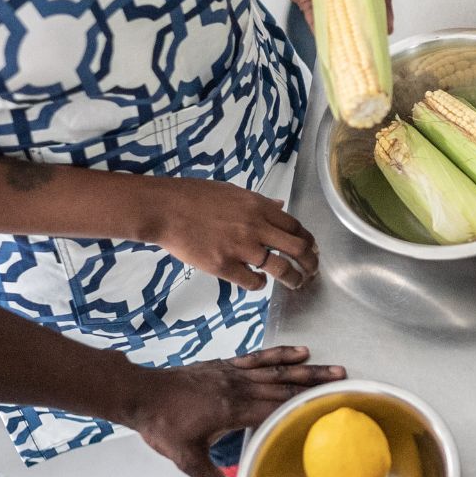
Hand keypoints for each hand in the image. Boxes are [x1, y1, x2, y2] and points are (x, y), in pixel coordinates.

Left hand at [131, 346, 346, 476]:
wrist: (140, 394)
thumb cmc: (163, 425)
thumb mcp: (187, 460)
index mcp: (232, 409)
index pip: (276, 408)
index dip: (304, 407)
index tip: (330, 407)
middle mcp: (237, 387)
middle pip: (284, 385)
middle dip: (316, 385)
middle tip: (345, 382)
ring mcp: (232, 373)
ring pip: (276, 369)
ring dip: (306, 369)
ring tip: (332, 368)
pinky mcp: (225, 365)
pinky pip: (258, 357)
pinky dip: (280, 354)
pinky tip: (298, 351)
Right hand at [149, 178, 318, 290]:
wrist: (164, 208)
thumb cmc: (193, 196)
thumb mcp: (233, 192)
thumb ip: (259, 202)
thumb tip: (280, 206)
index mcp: (258, 207)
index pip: (296, 226)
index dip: (308, 241)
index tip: (311, 250)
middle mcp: (255, 227)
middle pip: (298, 249)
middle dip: (310, 263)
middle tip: (311, 272)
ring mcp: (241, 247)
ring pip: (281, 269)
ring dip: (293, 279)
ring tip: (295, 284)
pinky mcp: (224, 266)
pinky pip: (253, 282)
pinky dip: (260, 284)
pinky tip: (258, 282)